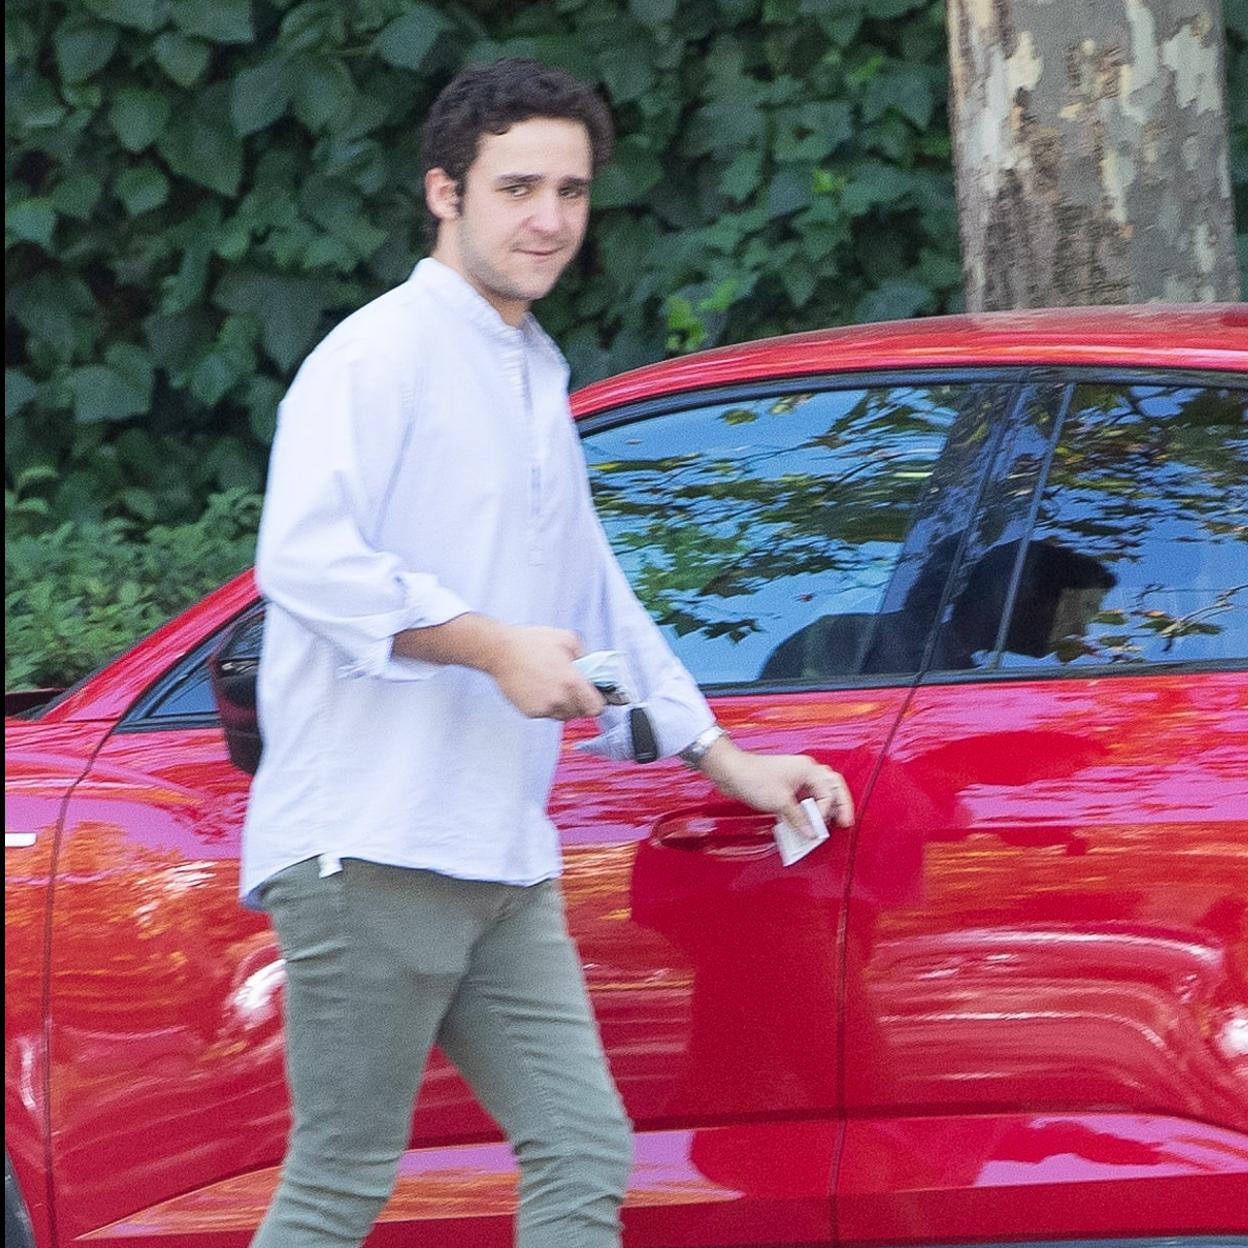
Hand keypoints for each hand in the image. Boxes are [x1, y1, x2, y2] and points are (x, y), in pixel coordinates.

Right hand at [486, 626, 606, 721]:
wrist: (501, 651)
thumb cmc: (531, 643)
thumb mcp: (567, 639)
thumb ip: (585, 656)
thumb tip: (593, 668)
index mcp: (572, 682)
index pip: (596, 708)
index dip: (596, 702)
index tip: (592, 696)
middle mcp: (560, 698)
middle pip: (580, 713)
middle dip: (578, 702)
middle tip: (569, 686)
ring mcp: (544, 708)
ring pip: (563, 715)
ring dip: (562, 705)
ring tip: (552, 686)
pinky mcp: (531, 712)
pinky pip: (546, 714)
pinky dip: (546, 705)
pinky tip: (538, 689)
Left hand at [698, 737, 854, 831]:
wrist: (731, 771)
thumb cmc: (753, 777)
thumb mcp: (780, 802)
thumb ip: (799, 818)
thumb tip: (811, 832)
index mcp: (808, 769)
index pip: (828, 793)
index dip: (825, 812)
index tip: (817, 827)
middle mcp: (805, 771)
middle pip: (833, 786)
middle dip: (841, 805)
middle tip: (845, 822)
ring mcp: (796, 777)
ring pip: (820, 791)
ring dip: (826, 806)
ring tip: (830, 823)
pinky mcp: (786, 784)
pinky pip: (805, 797)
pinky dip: (810, 808)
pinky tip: (808, 820)